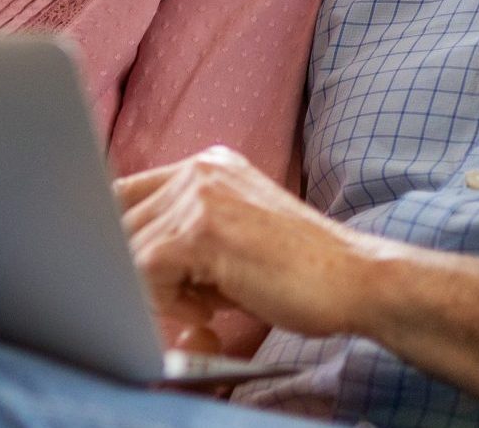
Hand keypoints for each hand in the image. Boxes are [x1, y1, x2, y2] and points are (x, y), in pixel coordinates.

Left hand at [117, 146, 389, 341]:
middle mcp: (200, 170)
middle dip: (139, 271)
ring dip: (155, 290)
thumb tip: (121, 261)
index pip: (126, 193)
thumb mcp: (234, 239)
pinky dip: (166, 301)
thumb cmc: (301, 274)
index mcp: (208, 166)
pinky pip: (145, 268)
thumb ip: (183, 236)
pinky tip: (210, 313)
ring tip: (204, 308)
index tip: (135, 276)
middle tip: (187, 303)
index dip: (119, 239)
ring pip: (129, 247)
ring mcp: (200, 195)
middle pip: (120, 220)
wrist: (359, 281)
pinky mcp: (202, 230)